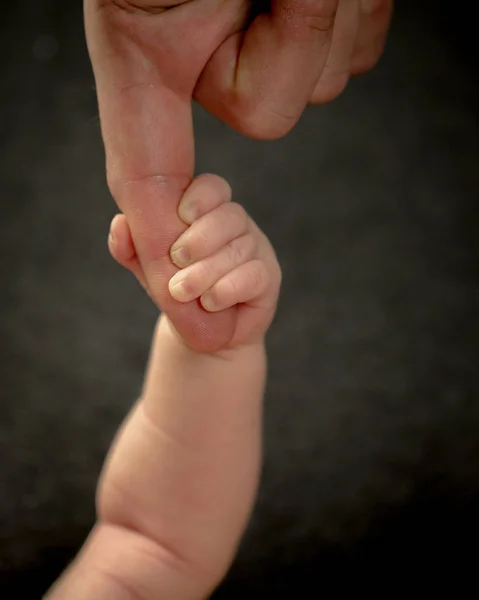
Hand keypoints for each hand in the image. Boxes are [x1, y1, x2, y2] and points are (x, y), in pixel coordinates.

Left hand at [109, 173, 281, 351]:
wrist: (201, 333)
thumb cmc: (177, 291)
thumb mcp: (149, 270)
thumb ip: (132, 247)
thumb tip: (120, 224)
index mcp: (209, 213)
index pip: (213, 188)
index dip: (200, 196)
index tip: (181, 214)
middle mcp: (236, 226)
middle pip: (229, 215)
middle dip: (200, 238)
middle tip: (176, 259)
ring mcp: (256, 249)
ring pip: (240, 248)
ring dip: (208, 270)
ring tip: (182, 290)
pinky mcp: (268, 276)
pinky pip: (254, 274)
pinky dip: (228, 288)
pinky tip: (210, 302)